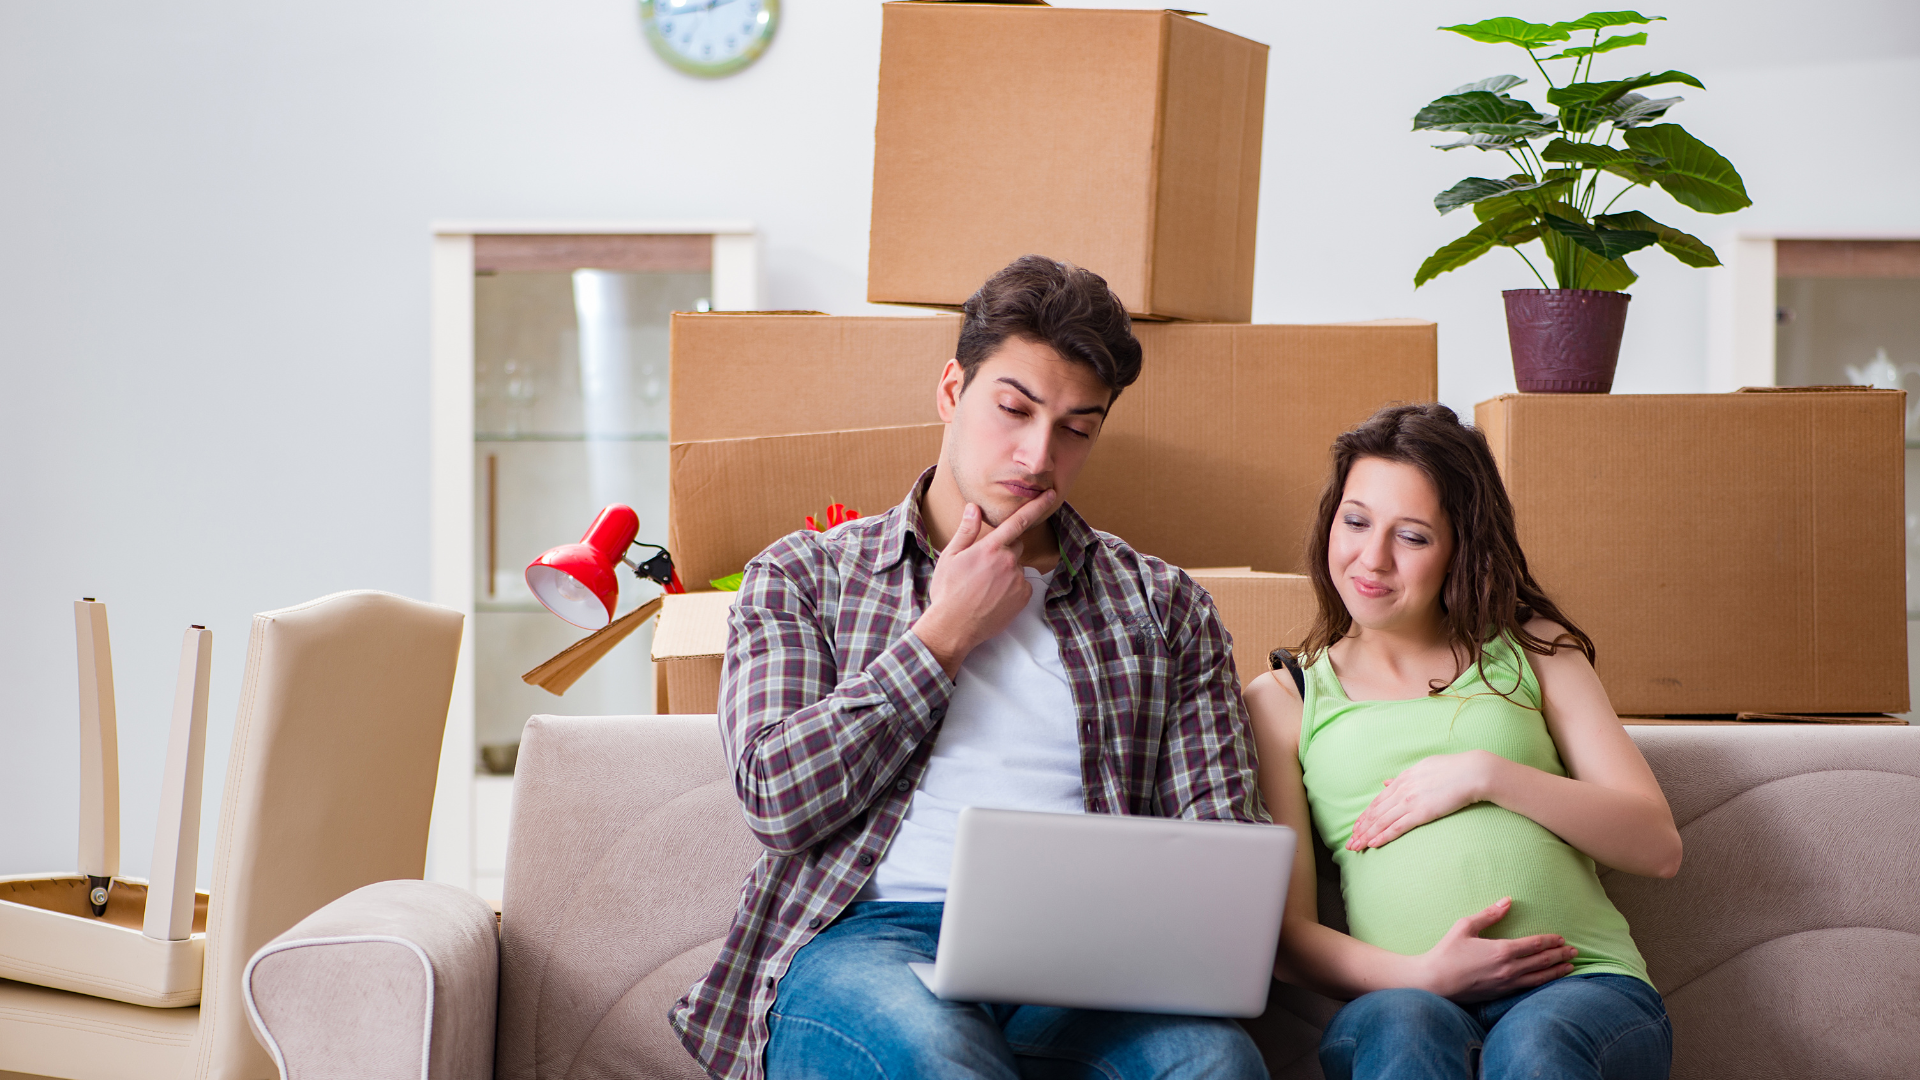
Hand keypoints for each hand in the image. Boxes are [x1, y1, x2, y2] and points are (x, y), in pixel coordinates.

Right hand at [913, 492, 1058, 675]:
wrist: (953, 626)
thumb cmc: (948, 590)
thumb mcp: (950, 556)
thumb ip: (966, 530)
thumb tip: (974, 508)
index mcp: (990, 548)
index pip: (1018, 521)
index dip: (1037, 506)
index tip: (1050, 495)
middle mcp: (1008, 562)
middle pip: (1015, 546)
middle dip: (1003, 551)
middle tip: (982, 568)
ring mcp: (1017, 580)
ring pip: (1016, 568)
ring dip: (1005, 572)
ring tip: (984, 587)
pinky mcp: (1023, 597)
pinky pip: (1022, 585)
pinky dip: (1011, 588)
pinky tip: (993, 597)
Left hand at [1348, 750, 1495, 851]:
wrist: (1472, 772)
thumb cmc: (1452, 769)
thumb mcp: (1422, 768)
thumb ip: (1404, 777)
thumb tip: (1386, 782)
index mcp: (1403, 779)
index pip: (1378, 801)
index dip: (1365, 815)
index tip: (1356, 826)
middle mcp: (1402, 790)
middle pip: (1375, 813)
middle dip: (1360, 829)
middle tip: (1349, 842)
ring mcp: (1410, 801)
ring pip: (1382, 821)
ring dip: (1367, 836)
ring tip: (1356, 847)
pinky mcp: (1421, 813)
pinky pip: (1397, 827)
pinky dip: (1383, 836)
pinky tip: (1373, 844)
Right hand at [1417, 897, 1575, 1001]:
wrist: (1434, 982)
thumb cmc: (1447, 952)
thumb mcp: (1465, 927)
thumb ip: (1489, 914)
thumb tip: (1507, 901)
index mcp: (1501, 950)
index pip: (1534, 944)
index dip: (1550, 940)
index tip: (1561, 938)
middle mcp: (1509, 969)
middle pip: (1542, 961)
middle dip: (1560, 955)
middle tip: (1575, 951)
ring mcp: (1506, 984)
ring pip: (1539, 978)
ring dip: (1556, 971)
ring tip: (1570, 967)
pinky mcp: (1501, 994)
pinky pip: (1528, 988)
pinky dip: (1543, 983)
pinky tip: (1548, 980)